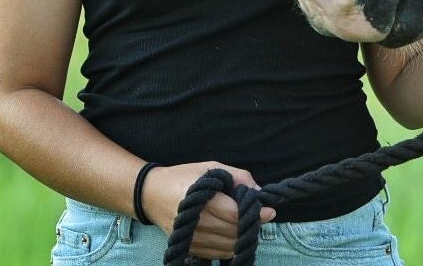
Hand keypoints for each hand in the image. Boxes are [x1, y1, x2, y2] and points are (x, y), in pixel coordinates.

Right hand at [141, 161, 275, 259]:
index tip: (270, 210)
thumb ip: (236, 176)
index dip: (255, 213)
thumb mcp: (211, 167)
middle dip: (250, 225)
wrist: (152, 194)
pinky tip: (234, 235)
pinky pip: (216, 254)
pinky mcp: (189, 249)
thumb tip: (258, 191)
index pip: (234, 213)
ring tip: (247, 224)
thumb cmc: (184, 177)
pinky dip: (229, 246)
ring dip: (241, 237)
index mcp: (202, 199)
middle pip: (233, 231)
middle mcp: (197, 223)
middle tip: (259, 215)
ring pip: (227, 246)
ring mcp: (192, 239)